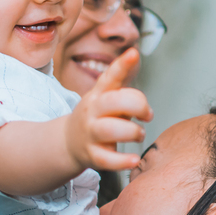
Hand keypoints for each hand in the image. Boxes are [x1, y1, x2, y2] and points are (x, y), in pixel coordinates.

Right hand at [66, 48, 152, 172]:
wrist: (69, 142)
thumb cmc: (98, 116)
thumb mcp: (106, 96)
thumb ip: (122, 81)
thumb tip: (134, 55)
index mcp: (99, 94)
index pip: (110, 76)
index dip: (122, 65)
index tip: (133, 53)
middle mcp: (93, 111)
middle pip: (113, 102)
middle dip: (137, 105)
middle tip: (147, 115)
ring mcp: (90, 133)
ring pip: (110, 130)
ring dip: (133, 132)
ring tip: (139, 134)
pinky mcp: (92, 155)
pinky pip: (107, 159)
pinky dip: (123, 161)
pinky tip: (134, 160)